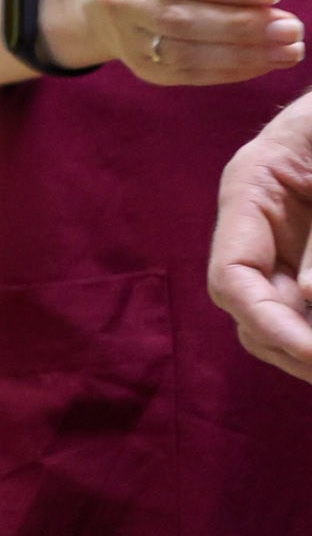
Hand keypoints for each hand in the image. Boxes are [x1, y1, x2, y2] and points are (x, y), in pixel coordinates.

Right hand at [41, 0, 302, 83]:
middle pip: (177, 18)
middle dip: (240, 26)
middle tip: (291, 29)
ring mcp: (126, 36)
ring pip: (182, 53)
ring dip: (241, 55)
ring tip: (288, 50)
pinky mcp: (142, 67)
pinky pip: (188, 74)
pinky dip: (232, 70)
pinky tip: (265, 62)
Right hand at [209, 91, 311, 377]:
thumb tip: (306, 297)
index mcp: (250, 189)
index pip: (231, 277)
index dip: (268, 322)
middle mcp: (257, 224)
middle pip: (251, 309)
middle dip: (292, 345)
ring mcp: (284, 239)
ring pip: (278, 314)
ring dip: (304, 346)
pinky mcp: (309, 251)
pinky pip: (304, 302)